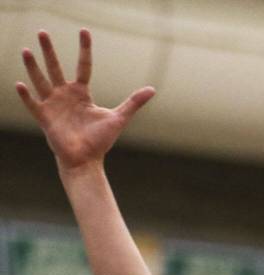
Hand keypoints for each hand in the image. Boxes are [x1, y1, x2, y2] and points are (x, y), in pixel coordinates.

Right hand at [16, 29, 154, 170]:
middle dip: (49, 51)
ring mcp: (53, 105)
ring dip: (33, 67)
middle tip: (43, 32)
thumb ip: (133, 103)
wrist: (87, 162)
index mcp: (81, 93)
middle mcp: (65, 95)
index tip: (84, 32)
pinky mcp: (45, 118)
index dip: (84, 49)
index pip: (83, 66)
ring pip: (41, 81)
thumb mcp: (118, 118)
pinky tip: (19, 84)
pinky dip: (26, 96)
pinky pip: (33, 104)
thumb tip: (152, 89)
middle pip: (55, 67)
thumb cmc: (100, 141)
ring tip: (26, 50)